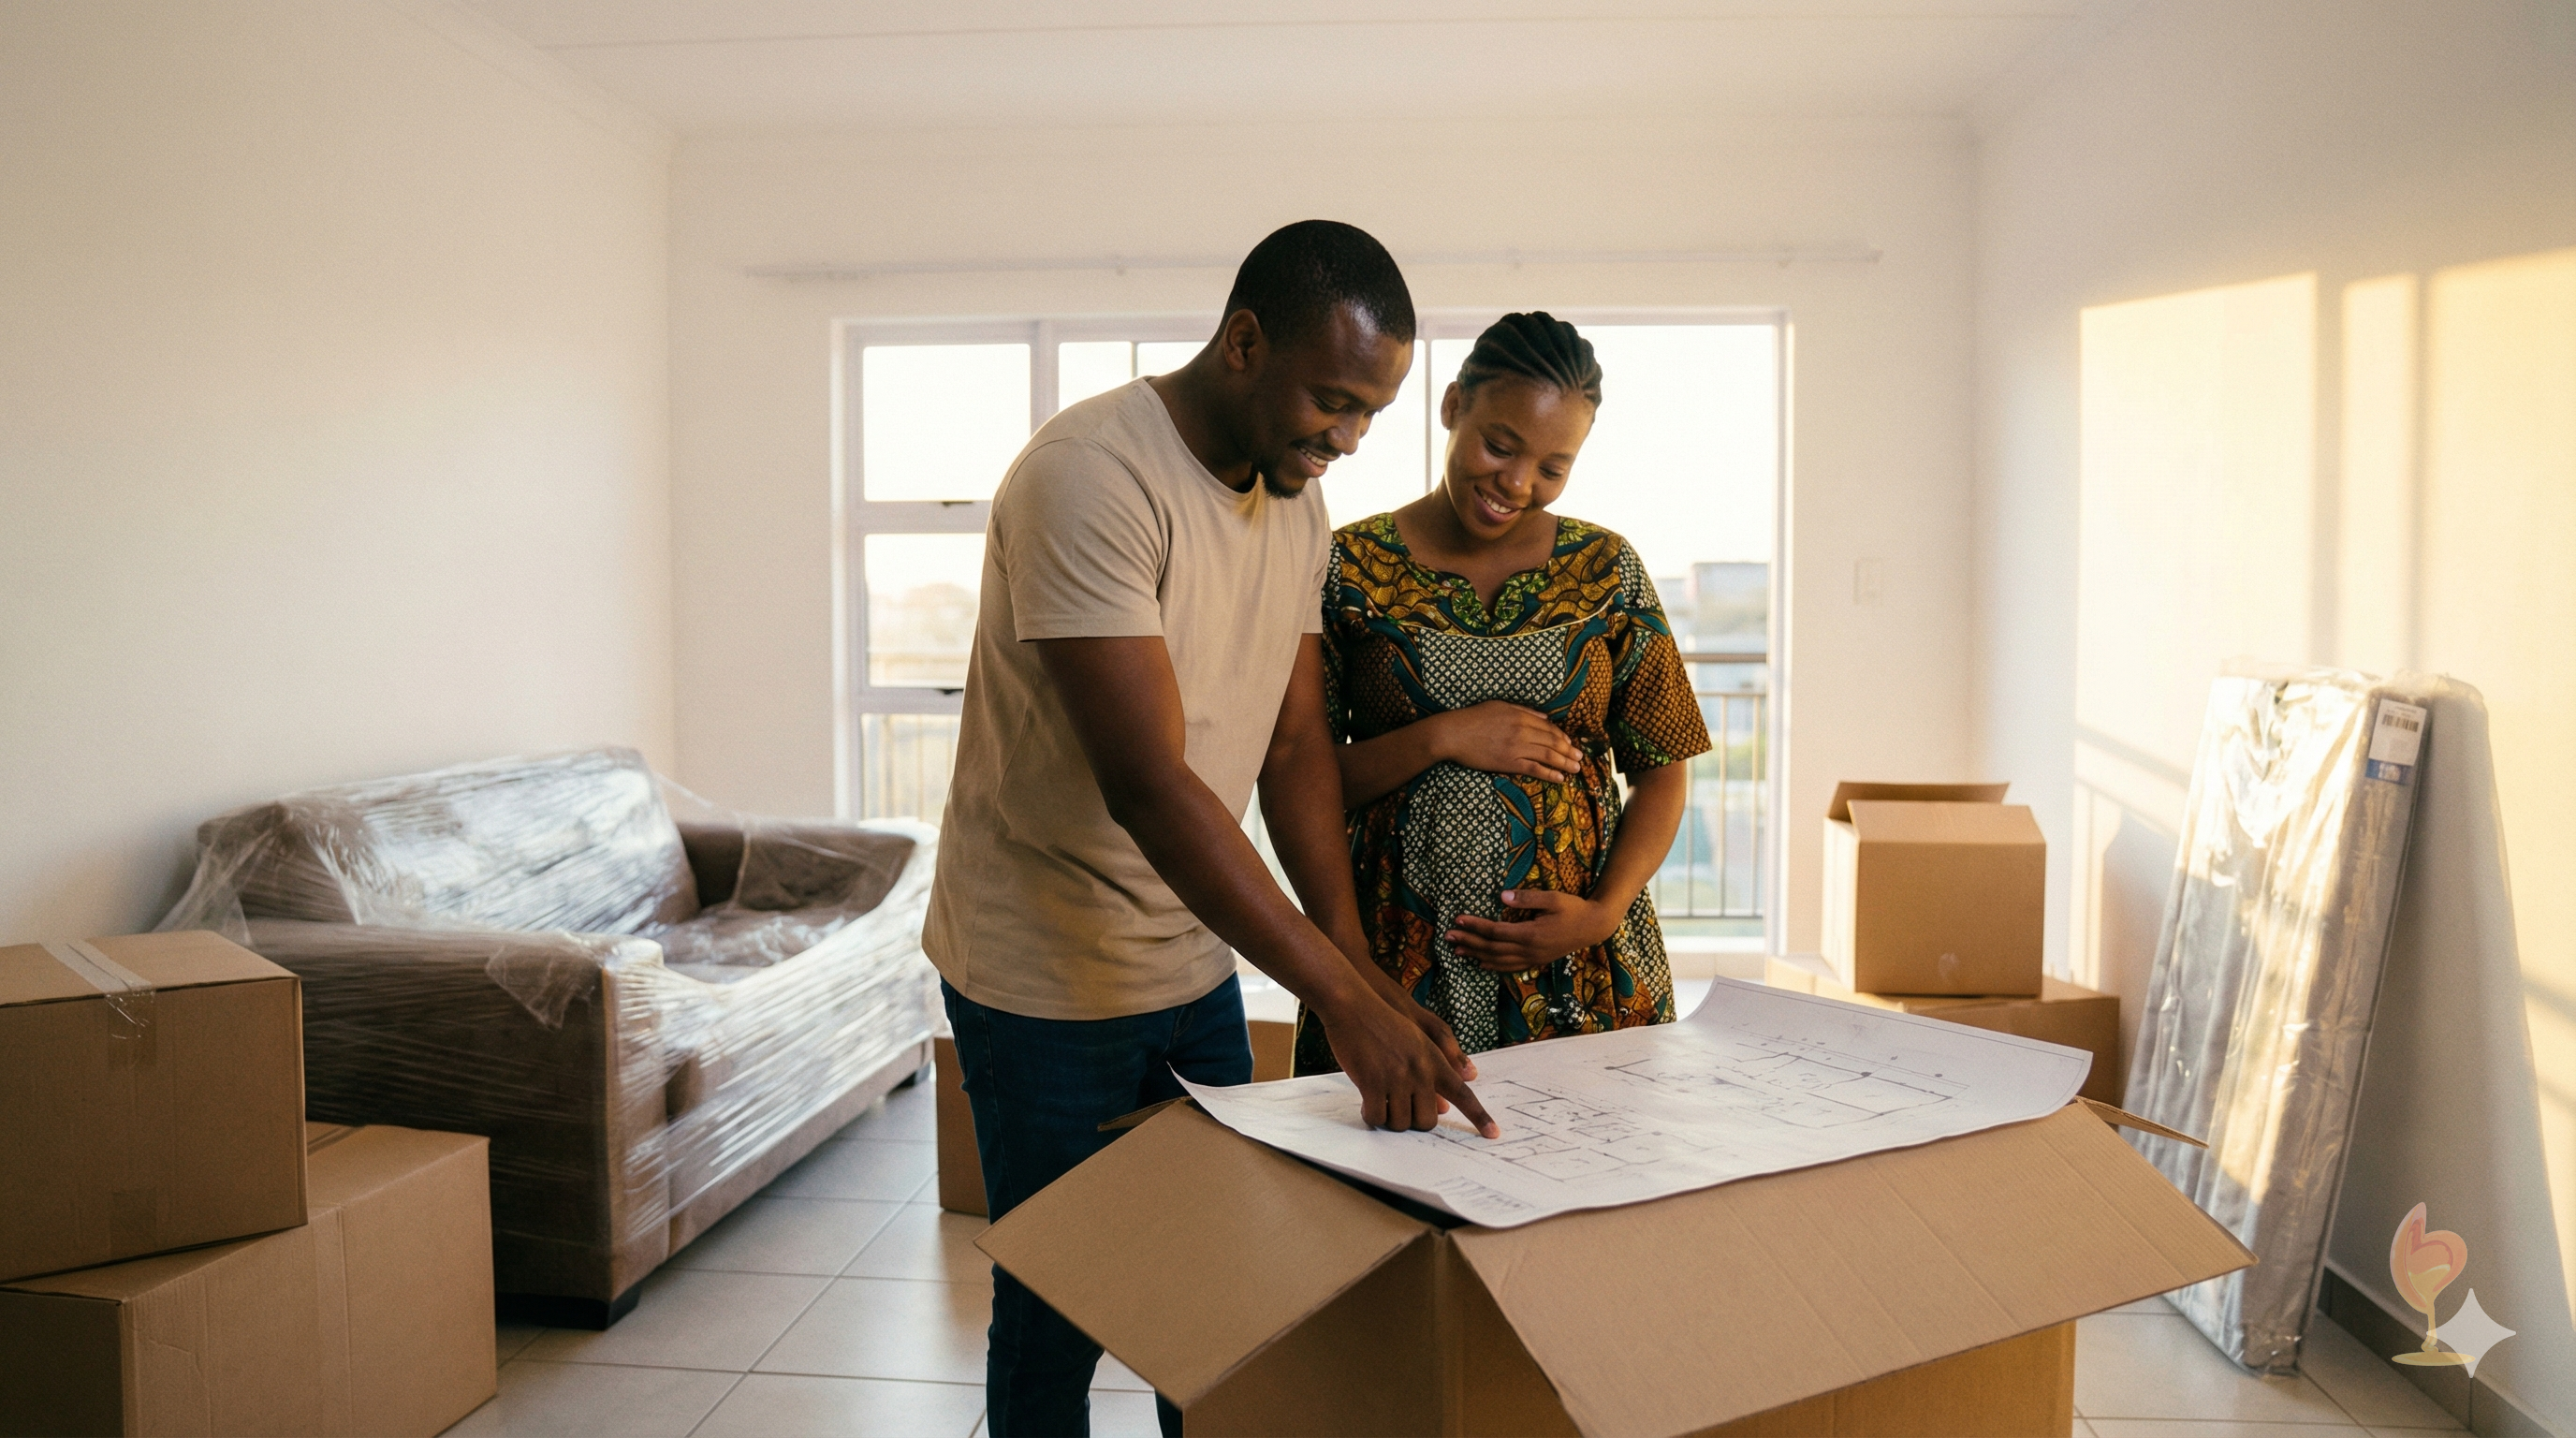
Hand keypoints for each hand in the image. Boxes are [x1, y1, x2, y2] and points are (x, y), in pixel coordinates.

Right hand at [1322, 988, 1499, 1136]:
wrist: (1353, 1005)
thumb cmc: (1383, 1022)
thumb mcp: (1417, 1038)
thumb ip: (1437, 1066)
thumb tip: (1452, 1098)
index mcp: (1434, 1060)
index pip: (1463, 1093)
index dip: (1478, 1116)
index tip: (1493, 1134)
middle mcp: (1420, 1071)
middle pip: (1427, 1120)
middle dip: (1413, 1122)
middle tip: (1400, 1109)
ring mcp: (1396, 1078)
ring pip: (1400, 1122)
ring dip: (1389, 1119)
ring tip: (1380, 1102)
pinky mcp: (1372, 1083)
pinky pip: (1376, 1116)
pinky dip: (1371, 1116)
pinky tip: (1367, 1105)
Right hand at [1431, 702, 1586, 783]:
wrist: (1453, 733)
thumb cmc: (1473, 718)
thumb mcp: (1500, 706)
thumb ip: (1523, 710)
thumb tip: (1544, 716)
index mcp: (1520, 715)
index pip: (1548, 727)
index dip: (1562, 736)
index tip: (1570, 743)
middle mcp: (1522, 730)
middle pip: (1552, 741)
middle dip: (1569, 750)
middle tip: (1579, 757)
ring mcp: (1516, 747)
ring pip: (1547, 755)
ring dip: (1564, 762)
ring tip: (1575, 769)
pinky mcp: (1508, 762)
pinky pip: (1534, 768)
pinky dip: (1549, 773)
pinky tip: (1559, 778)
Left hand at [1447, 888, 1623, 973]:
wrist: (1594, 926)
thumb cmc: (1573, 908)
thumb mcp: (1552, 898)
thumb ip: (1527, 898)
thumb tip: (1502, 896)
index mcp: (1530, 934)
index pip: (1495, 931)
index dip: (1475, 926)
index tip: (1457, 920)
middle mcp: (1529, 950)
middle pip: (1492, 948)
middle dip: (1468, 942)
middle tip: (1447, 936)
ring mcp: (1533, 958)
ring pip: (1498, 960)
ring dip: (1476, 955)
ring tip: (1457, 951)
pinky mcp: (1537, 960)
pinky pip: (1510, 967)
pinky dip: (1493, 966)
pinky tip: (1482, 964)